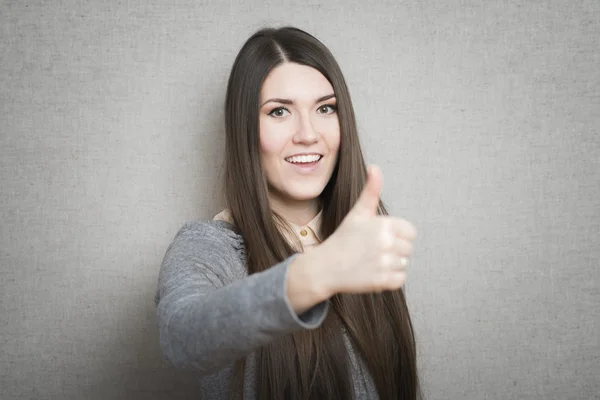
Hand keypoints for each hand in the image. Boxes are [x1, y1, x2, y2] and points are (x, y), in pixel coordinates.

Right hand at [317, 165, 416, 294]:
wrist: (326, 267)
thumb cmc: (344, 238)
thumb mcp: (358, 213)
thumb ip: (371, 191)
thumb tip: (375, 167)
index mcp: (384, 224)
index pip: (410, 232)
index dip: (396, 235)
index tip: (378, 238)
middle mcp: (386, 243)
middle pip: (408, 249)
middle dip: (393, 250)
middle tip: (371, 251)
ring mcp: (385, 263)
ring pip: (404, 264)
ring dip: (391, 265)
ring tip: (371, 262)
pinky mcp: (384, 281)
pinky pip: (400, 279)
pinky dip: (389, 279)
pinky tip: (372, 273)